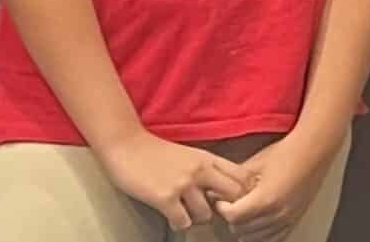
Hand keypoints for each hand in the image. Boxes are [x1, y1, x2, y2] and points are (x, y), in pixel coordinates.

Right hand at [93, 129, 248, 229]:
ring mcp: (183, 184)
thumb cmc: (156, 152)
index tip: (231, 200)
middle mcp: (201, 170)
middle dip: (226, 209)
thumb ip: (207, 168)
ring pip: (206, 215)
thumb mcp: (190, 155)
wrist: (126, 145)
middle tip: (212, 212)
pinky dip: (179, 224)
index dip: (243, 193)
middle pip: (234, 195)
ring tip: (187, 214)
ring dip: (197, 219)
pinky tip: (173, 217)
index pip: (243, 177)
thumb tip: (222, 190)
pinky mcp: (164, 197)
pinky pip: (183, 222)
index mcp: (208, 158)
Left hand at [213, 129, 339, 240]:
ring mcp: (287, 219)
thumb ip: (234, 182)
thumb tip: (215, 192)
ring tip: (245, 211)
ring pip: (255, 237)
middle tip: (232, 204)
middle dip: (233, 217)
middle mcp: (277, 214)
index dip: (223, 208)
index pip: (233, 216)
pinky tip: (258, 224)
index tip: (222, 200)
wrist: (314, 150)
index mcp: (265, 199)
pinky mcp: (295, 220)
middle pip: (241, 229)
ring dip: (246, 227)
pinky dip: (262, 234)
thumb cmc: (286, 153)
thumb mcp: (255, 164)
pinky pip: (274, 238)